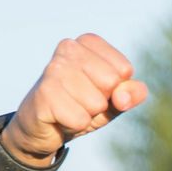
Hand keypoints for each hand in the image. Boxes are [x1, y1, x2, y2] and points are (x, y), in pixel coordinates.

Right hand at [2, 34, 148, 165]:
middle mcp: (69, 48)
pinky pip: (80, 120)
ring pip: (96, 103)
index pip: (124, 70)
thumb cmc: (80, 107)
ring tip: (69, 109)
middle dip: (101, 102)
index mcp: (87, 42)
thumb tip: (123, 96)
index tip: (94, 90)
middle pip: (111, 83)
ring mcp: (54, 69)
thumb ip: (130, 94)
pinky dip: (74, 126)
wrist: (41, 127)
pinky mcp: (44, 93)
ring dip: (86, 115)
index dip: (115, 89)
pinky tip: (59, 118)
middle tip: (80, 102)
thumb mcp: (113, 100)